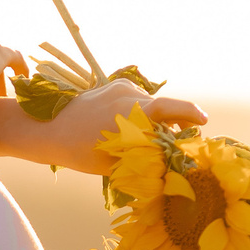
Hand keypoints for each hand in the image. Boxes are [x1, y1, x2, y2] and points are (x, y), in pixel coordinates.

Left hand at [0, 80, 204, 174]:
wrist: (46, 129)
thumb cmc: (79, 151)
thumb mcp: (114, 162)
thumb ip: (142, 158)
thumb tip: (166, 163)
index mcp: (130, 112)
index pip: (169, 107)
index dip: (189, 113)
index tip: (203, 121)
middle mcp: (128, 94)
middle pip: (162, 109)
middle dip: (172, 126)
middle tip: (176, 145)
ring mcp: (120, 88)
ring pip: (149, 105)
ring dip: (154, 121)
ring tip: (148, 142)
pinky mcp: (112, 87)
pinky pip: (136, 101)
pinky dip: (140, 114)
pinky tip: (131, 130)